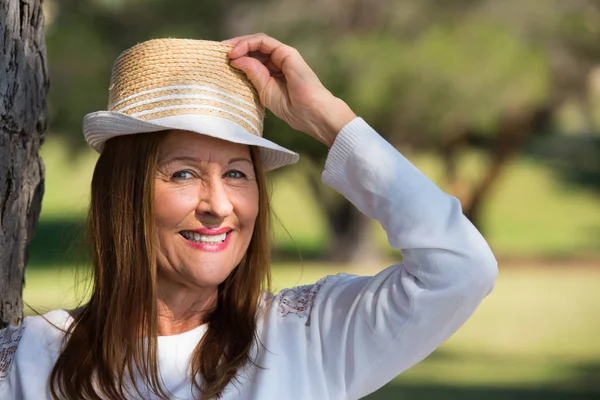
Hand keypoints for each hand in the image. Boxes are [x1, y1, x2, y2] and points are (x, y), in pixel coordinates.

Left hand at [223, 33, 355, 146]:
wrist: (311, 113)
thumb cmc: (293, 109)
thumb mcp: (264, 91)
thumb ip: (252, 74)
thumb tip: (235, 59)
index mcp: (273, 74)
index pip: (252, 60)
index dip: (237, 59)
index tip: (222, 63)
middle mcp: (278, 63)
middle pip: (253, 49)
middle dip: (235, 49)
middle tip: (219, 54)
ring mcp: (283, 57)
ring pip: (257, 43)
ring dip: (239, 44)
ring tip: (226, 52)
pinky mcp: (287, 53)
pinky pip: (264, 41)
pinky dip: (248, 43)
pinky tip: (236, 52)